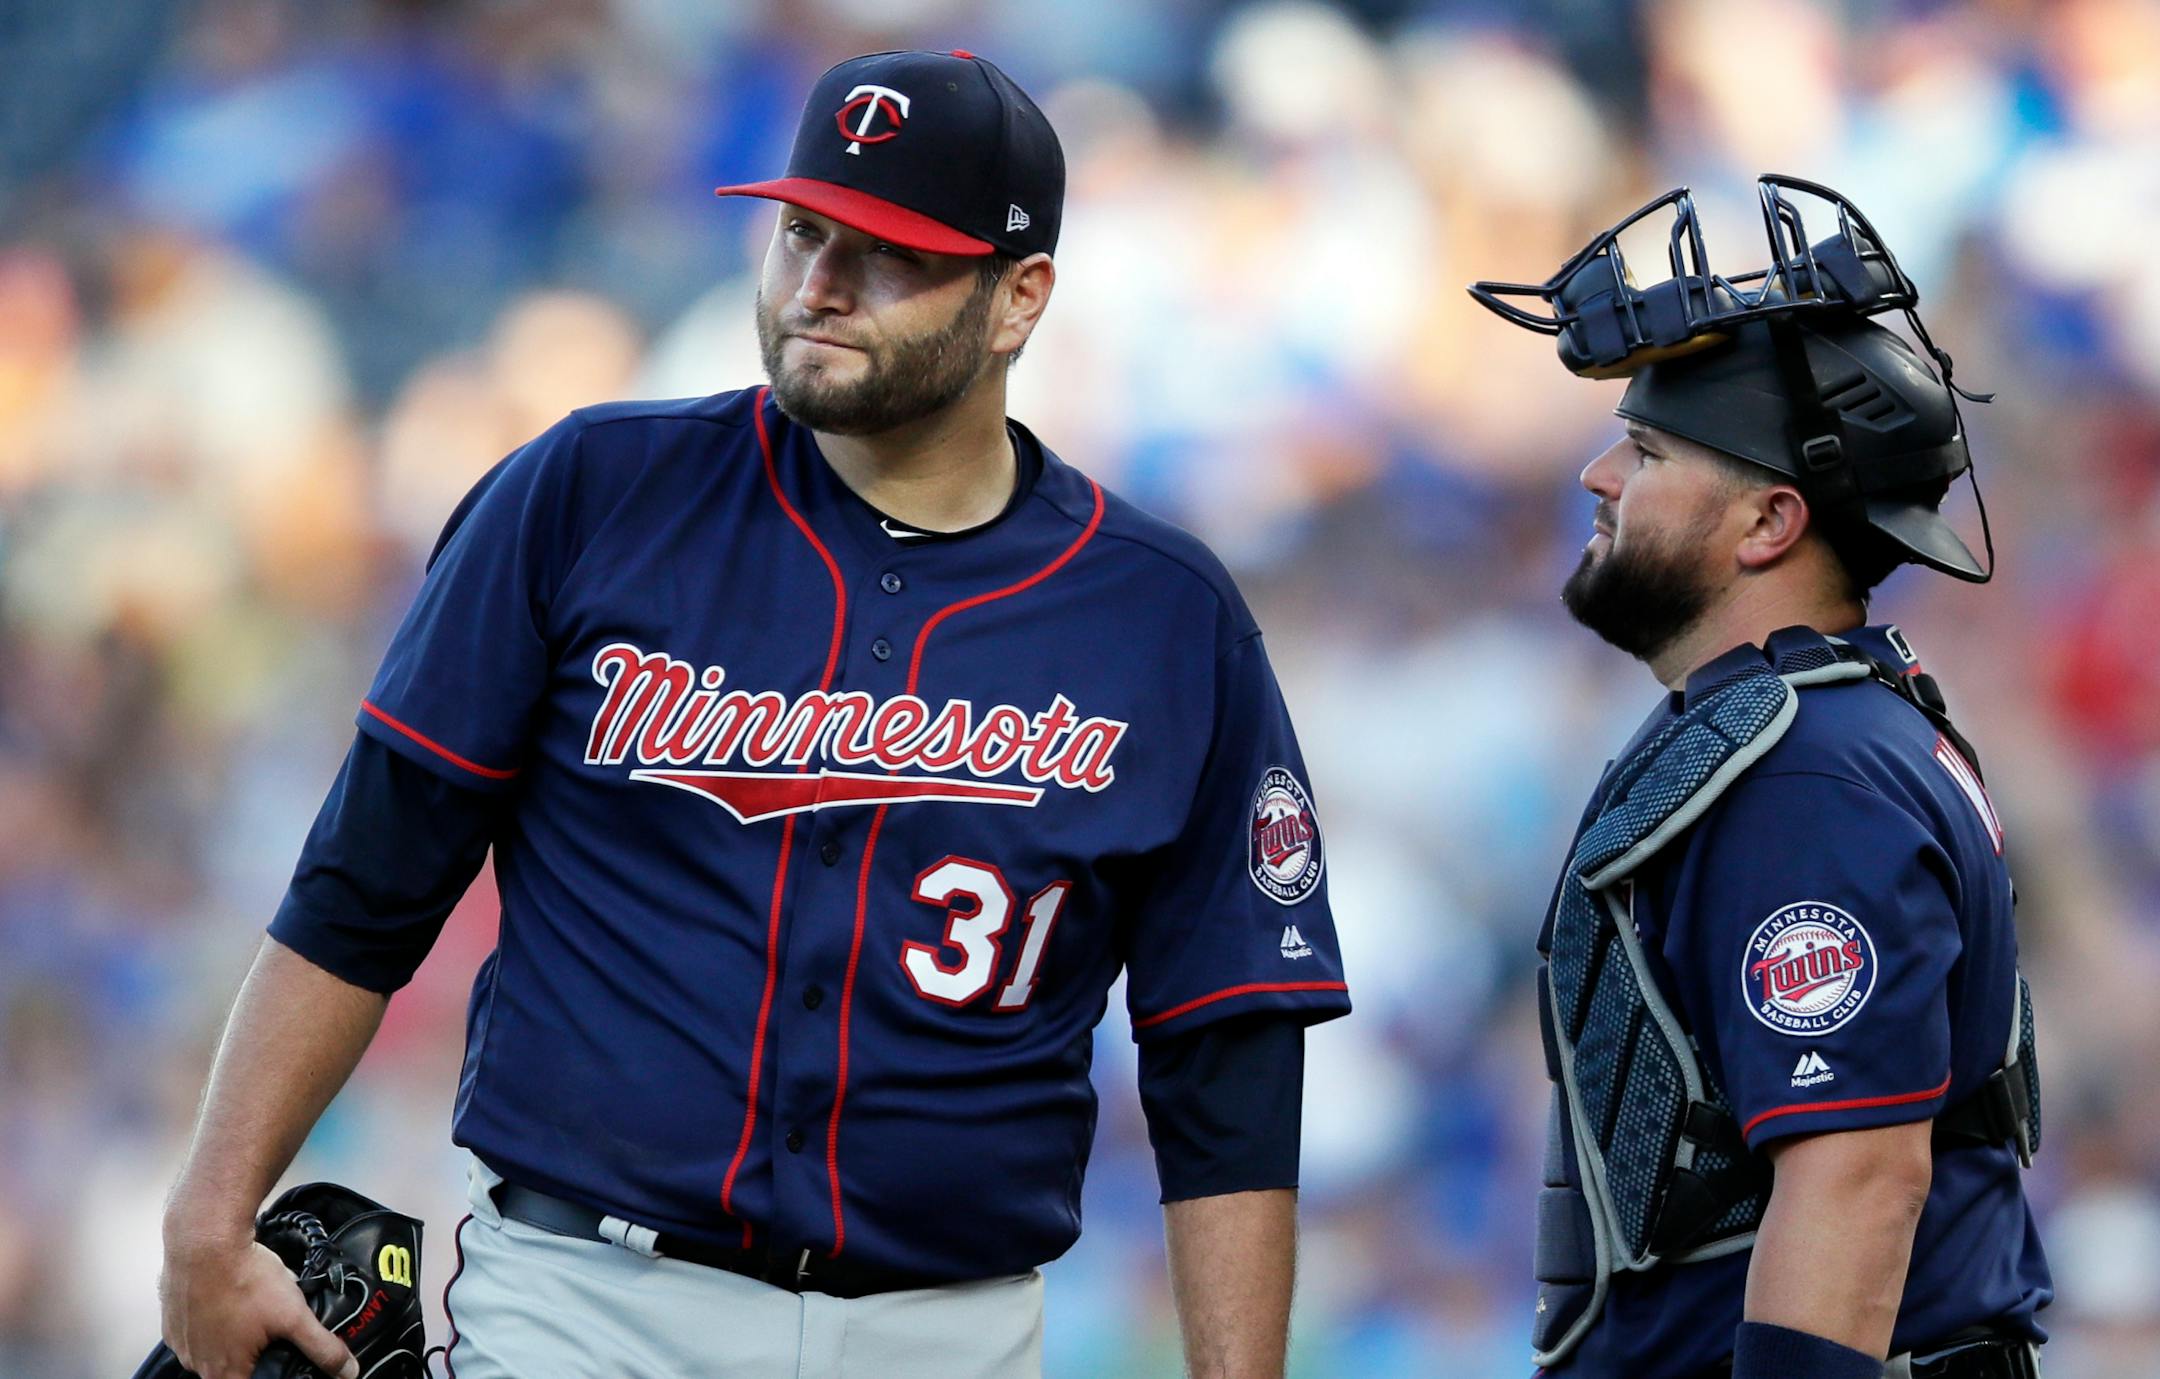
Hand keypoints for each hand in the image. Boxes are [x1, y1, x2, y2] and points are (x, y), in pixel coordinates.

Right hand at [160, 1232, 358, 1378]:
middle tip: (267, 1329)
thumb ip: (321, 1346)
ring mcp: (180, 1341)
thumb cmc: (246, 1279)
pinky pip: (195, 1329)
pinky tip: (229, 1300)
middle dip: (253, 1353)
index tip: (277, 1356)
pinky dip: (212, 1319)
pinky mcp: (171, 1319)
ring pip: (212, 1348)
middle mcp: (195, 1363)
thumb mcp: (294, 1315)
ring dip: (232, 1336)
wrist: (205, 1241)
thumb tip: (347, 1371)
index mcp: (223, 1372)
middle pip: (230, 1369)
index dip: (269, 1373)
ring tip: (251, 1310)